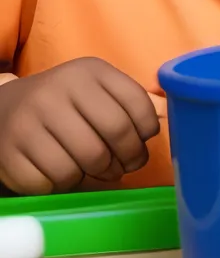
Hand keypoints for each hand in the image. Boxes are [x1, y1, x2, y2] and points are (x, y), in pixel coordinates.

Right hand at [0, 58, 159, 194]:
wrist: (3, 108)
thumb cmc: (64, 102)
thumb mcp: (96, 88)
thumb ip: (130, 101)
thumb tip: (165, 119)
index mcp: (88, 71)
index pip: (136, 102)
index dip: (146, 130)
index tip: (143, 142)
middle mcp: (58, 90)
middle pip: (114, 133)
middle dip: (127, 158)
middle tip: (123, 166)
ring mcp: (29, 120)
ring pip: (82, 163)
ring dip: (94, 175)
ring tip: (92, 169)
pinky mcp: (9, 152)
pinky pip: (49, 183)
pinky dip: (61, 186)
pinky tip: (62, 174)